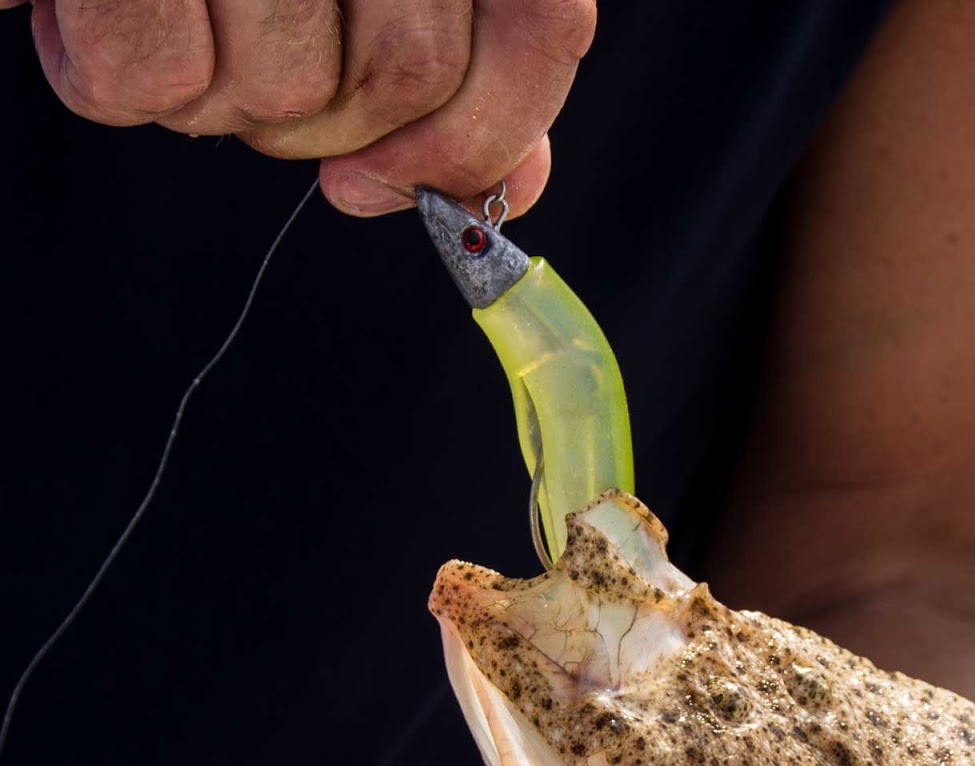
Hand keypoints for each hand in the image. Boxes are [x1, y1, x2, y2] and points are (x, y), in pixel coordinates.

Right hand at [10, 0, 595, 217]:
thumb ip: (453, 66)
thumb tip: (510, 190)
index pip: (540, 21)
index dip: (485, 131)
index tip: (397, 185)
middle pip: (411, 75)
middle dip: (330, 125)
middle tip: (249, 67)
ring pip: (291, 91)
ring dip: (219, 102)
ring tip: (169, 22)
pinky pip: (156, 77)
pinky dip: (116, 84)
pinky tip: (90, 23)